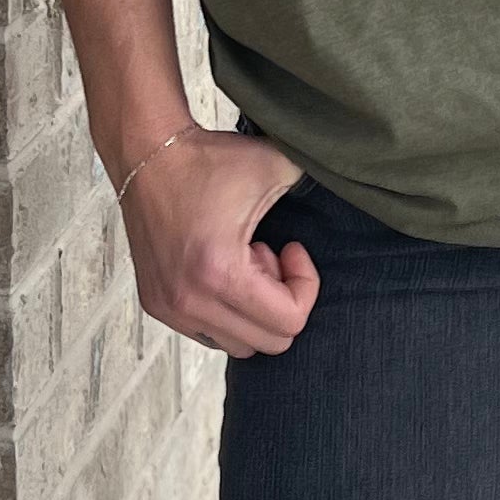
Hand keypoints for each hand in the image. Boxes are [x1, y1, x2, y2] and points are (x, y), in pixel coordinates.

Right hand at [117, 126, 317, 356]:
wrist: (148, 154)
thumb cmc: (209, 161)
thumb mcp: (276, 166)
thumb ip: (315, 187)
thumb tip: (351, 188)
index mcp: (220, 274)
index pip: (288, 323)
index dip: (305, 286)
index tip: (293, 248)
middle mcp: (190, 301)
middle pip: (268, 343)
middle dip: (281, 301)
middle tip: (270, 256)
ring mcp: (170, 308)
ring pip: (239, 345)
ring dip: (253, 309)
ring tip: (244, 262)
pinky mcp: (157, 305)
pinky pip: (209, 334)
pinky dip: (227, 311)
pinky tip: (221, 268)